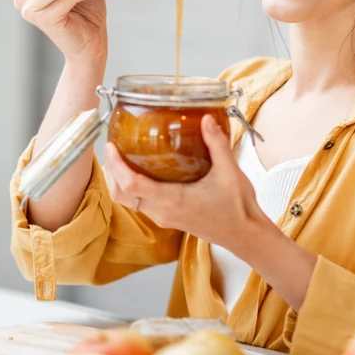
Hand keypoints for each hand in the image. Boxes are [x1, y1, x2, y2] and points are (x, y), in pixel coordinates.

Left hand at [102, 114, 265, 250]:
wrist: (244, 235)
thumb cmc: (237, 208)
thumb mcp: (229, 171)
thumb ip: (217, 143)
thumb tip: (205, 118)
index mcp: (173, 200)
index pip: (132, 185)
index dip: (116, 165)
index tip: (111, 146)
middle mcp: (162, 212)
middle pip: (121, 194)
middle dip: (111, 171)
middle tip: (112, 148)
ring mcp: (163, 217)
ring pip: (128, 201)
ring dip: (119, 180)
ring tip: (121, 155)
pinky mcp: (167, 218)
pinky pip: (139, 203)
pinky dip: (132, 187)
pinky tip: (141, 169)